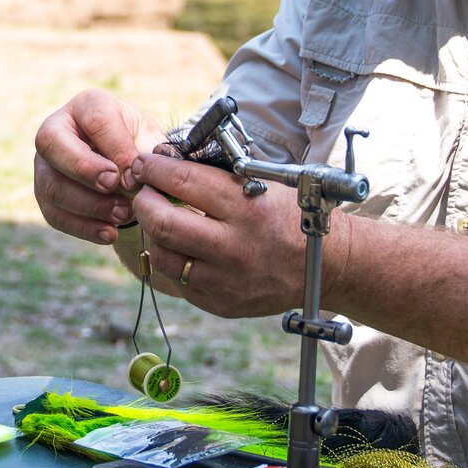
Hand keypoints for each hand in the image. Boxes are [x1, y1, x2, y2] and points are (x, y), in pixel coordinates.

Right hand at [33, 90, 164, 243]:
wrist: (129, 170)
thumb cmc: (140, 147)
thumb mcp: (151, 141)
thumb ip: (151, 153)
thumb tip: (140, 174)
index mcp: (88, 106)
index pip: (95, 120)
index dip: (116, 148)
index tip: (136, 175)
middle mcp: (57, 129)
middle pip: (51, 143)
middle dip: (85, 169)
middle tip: (115, 187)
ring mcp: (45, 163)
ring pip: (51, 185)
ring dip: (89, 205)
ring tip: (124, 215)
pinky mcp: (44, 194)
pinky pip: (54, 214)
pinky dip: (83, 227)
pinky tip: (110, 233)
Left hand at [126, 149, 311, 317]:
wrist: (323, 265)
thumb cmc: (289, 217)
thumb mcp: (262, 185)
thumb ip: (216, 177)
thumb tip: (166, 164)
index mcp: (247, 209)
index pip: (183, 182)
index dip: (154, 169)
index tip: (144, 163)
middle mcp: (234, 247)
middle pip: (162, 223)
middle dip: (143, 201)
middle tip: (144, 192)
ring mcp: (225, 280)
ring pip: (163, 255)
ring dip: (154, 233)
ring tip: (162, 219)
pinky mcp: (220, 304)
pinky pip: (179, 280)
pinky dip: (174, 259)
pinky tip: (182, 247)